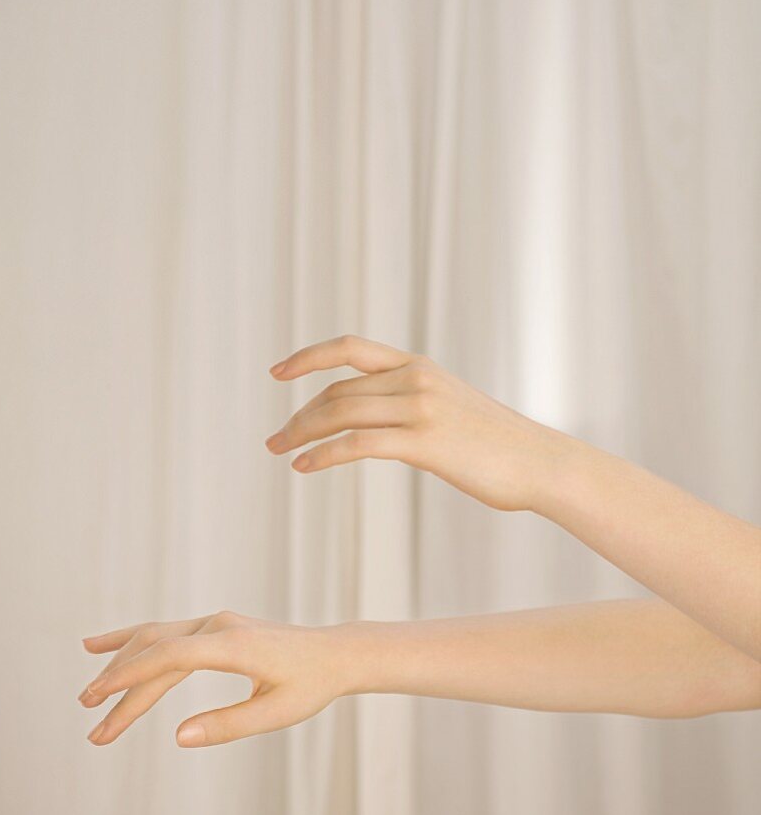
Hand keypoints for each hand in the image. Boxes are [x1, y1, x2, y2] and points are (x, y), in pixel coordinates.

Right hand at [78, 610, 350, 746]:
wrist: (334, 654)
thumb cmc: (310, 686)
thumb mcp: (276, 714)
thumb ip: (228, 725)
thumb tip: (178, 737)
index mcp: (234, 645)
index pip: (170, 656)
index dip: (131, 676)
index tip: (98, 698)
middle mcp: (218, 626)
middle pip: (155, 653)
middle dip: (120, 690)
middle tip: (94, 730)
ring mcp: (213, 623)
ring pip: (153, 640)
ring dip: (119, 668)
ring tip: (87, 698)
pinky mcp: (212, 628)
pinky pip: (164, 633)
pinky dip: (130, 640)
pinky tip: (96, 646)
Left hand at [266, 334, 568, 511]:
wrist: (541, 462)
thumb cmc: (497, 444)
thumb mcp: (450, 408)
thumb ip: (413, 403)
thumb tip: (377, 421)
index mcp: (419, 366)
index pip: (350, 349)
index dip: (308, 356)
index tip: (277, 372)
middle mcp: (415, 379)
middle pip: (337, 391)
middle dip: (298, 415)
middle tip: (274, 440)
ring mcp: (420, 408)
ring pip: (340, 414)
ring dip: (301, 433)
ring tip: (280, 452)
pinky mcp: (424, 442)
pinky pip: (357, 444)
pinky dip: (323, 454)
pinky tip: (303, 466)